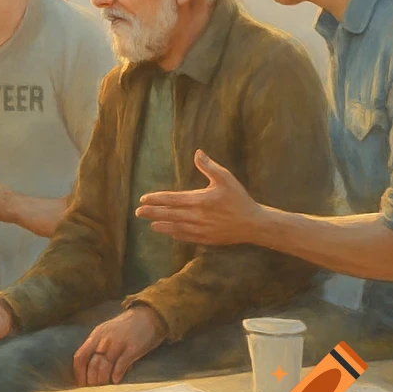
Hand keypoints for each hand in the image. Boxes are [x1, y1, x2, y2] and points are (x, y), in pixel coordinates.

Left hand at [72, 306, 166, 386]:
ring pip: (104, 366)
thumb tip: (90, 370)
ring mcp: (118, 343)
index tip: (81, 385)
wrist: (147, 316)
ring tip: (104, 389)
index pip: (80, 356)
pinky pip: (121, 364)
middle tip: (94, 390)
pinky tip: (116, 382)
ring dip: (103, 380)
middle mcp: (104, 339)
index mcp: (96, 335)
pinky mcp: (133, 348)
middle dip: (91, 380)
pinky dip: (117, 375)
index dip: (79, 373)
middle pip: (92, 364)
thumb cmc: (125, 328)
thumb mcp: (106, 333)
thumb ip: (98, 347)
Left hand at [135, 149, 264, 244]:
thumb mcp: (226, 178)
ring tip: (149, 224)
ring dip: (162, 225)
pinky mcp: (207, 239)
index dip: (157, 199)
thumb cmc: (239, 199)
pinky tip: (169, 232)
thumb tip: (197, 152)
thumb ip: (209, 166)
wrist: (254, 224)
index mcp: (200, 201)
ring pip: (177, 228)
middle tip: (137, 212)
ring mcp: (202, 230)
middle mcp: (198, 216)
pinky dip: (177, 235)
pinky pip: (188, 237)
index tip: (143, 198)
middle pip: (171, 214)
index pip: (173, 199)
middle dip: (153, 213)